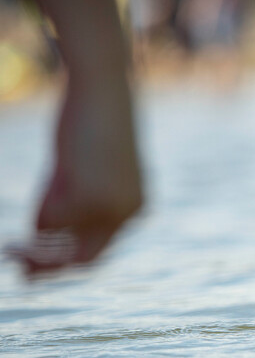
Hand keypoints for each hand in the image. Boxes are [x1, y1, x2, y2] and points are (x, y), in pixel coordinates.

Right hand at [7, 81, 142, 273]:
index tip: (33, 268)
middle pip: (84, 259)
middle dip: (46, 264)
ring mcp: (109, 208)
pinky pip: (50, 219)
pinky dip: (41, 203)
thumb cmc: (91, 121)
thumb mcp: (82, 169)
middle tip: (14, 264)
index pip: (100, 250)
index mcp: (136, 207)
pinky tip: (53, 174)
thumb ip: (69, 202)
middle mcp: (129, 213)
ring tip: (18, 233)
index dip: (65, 261)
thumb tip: (40, 236)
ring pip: (61, 240)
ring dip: (37, 238)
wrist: (102, 90)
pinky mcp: (87, 197)